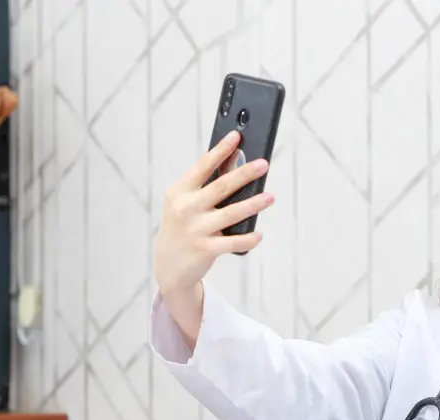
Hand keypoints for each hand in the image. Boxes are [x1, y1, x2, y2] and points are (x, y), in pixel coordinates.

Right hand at [153, 130, 274, 297]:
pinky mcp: (205, 249)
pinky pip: (233, 242)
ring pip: (231, 213)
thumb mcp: (185, 203)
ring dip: (254, 204)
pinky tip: (259, 234)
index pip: (203, 166)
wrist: (168, 264)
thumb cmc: (183, 225)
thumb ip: (206, 186)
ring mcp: (196, 229)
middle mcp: (186, 208)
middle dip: (244, 174)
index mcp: (180, 191)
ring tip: (270, 197)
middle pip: (222, 187)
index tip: (236, 136)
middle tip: (263, 164)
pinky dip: (248, 239)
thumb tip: (237, 165)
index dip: (221, 150)